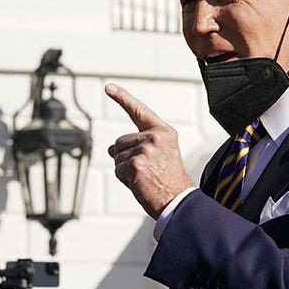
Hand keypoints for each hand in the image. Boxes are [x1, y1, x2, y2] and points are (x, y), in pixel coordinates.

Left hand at [105, 84, 192, 217]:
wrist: (179, 202)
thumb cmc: (169, 181)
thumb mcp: (159, 156)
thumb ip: (137, 146)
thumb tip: (110, 149)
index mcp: (164, 132)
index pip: (140, 111)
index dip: (123, 98)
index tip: (109, 87)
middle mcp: (156, 137)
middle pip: (120, 141)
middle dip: (126, 157)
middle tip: (147, 172)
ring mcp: (146, 150)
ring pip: (116, 156)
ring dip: (125, 170)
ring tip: (145, 178)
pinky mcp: (136, 164)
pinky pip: (118, 170)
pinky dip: (125, 180)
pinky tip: (141, 184)